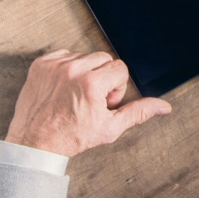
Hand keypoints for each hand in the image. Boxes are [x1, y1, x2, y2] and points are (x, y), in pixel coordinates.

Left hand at [5, 50, 170, 158]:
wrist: (35, 142)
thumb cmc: (71, 137)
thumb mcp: (109, 128)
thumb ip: (138, 112)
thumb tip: (163, 106)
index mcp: (91, 84)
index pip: (120, 68)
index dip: (117, 88)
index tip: (105, 102)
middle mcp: (72, 70)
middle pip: (104, 58)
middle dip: (103, 77)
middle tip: (93, 99)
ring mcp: (54, 66)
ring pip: (84, 56)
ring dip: (85, 72)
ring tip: (77, 95)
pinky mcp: (41, 64)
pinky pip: (64, 55)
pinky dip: (67, 68)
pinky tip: (64, 88)